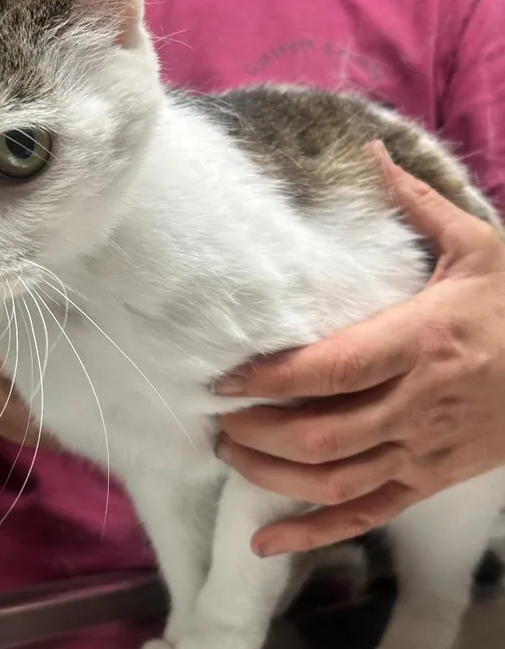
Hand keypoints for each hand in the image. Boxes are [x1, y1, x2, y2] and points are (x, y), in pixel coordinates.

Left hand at [217, 143, 504, 556]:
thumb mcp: (478, 245)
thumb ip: (417, 202)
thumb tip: (372, 150)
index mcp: (418, 342)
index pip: (328, 369)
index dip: (269, 378)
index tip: (224, 379)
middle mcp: (415, 404)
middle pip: (320, 432)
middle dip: (258, 432)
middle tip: (216, 421)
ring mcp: (423, 451)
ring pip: (335, 480)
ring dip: (273, 476)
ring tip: (231, 456)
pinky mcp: (430, 480)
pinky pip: (366, 515)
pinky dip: (313, 534)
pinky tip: (266, 544)